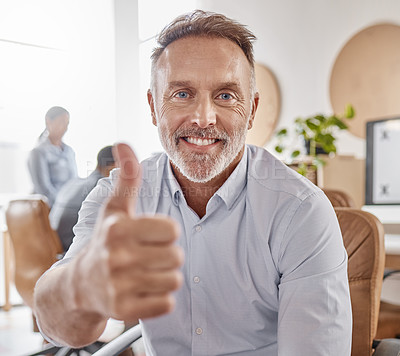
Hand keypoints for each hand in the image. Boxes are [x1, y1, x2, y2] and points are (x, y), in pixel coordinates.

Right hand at [78, 143, 183, 322]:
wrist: (79, 285)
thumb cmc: (105, 239)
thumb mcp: (115, 208)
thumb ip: (127, 177)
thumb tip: (123, 142)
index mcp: (119, 228)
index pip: (172, 231)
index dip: (166, 233)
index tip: (150, 236)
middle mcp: (117, 257)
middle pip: (176, 256)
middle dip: (167, 256)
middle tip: (147, 256)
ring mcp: (119, 286)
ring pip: (174, 280)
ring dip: (165, 277)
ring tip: (145, 272)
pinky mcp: (124, 311)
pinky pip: (166, 304)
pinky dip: (160, 298)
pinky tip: (143, 290)